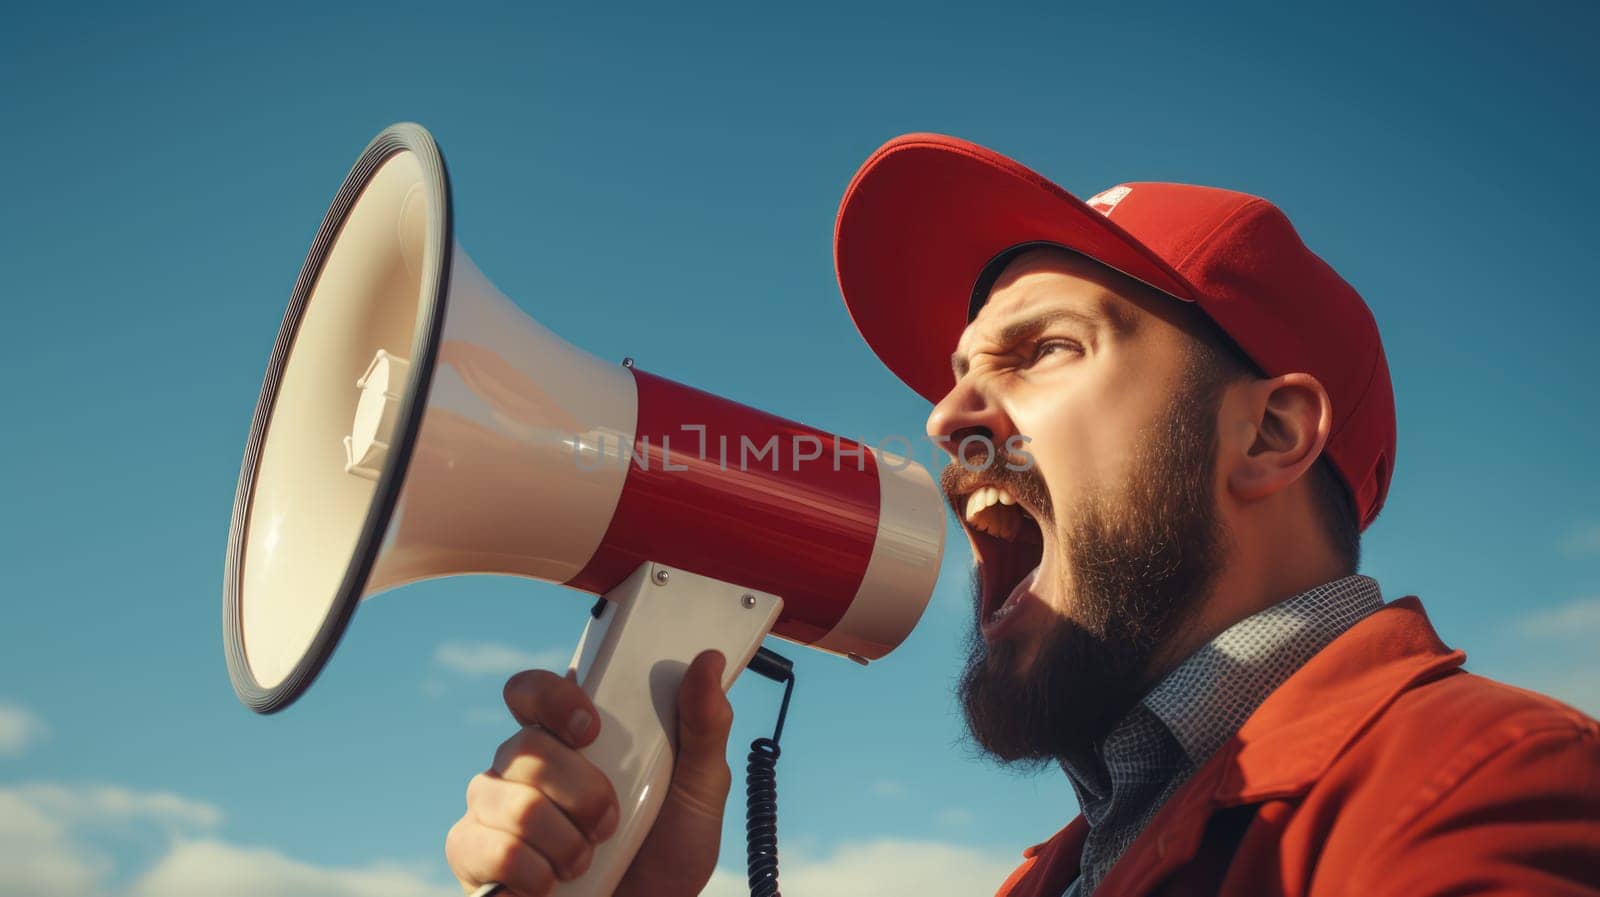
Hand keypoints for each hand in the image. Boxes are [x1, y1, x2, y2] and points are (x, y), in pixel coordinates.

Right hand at [446, 649, 735, 896]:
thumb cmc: (667, 851)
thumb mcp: (701, 790)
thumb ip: (705, 726)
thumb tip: (708, 661)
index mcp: (569, 737)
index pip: (532, 689)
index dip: (552, 698)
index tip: (591, 728)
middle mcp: (523, 765)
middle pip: (526, 747)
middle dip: (582, 792)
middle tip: (611, 822)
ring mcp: (493, 809)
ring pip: (509, 802)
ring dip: (564, 841)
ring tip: (586, 860)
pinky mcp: (474, 855)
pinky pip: (485, 847)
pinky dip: (533, 874)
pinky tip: (552, 883)